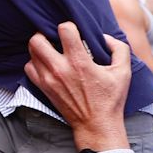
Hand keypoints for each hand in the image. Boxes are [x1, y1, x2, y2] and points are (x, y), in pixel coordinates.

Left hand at [24, 23, 131, 151]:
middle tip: (55, 37)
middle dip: (45, 33)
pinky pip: (29, 68)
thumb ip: (119, 48)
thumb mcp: (123, 72)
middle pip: (37, 39)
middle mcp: (60, 69)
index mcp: (79, 62)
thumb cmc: (110, 100)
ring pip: (31, 52)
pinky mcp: (43, 88)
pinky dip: (34, 62)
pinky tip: (46, 63)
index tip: (75, 32)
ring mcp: (49, 79)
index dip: (69, 26)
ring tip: (51, 49)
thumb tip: (104, 37)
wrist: (97, 126)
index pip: (63, 29)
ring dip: (39, 47)